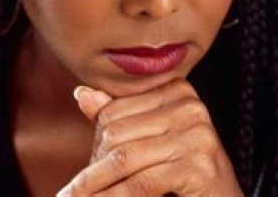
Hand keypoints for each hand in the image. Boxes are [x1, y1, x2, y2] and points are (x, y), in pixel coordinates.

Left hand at [57, 79, 243, 196]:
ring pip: (123, 158)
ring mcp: (197, 136)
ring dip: (94, 185)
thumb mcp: (150, 143)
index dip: (97, 142)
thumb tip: (82, 94)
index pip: (114, 110)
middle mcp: (190, 107)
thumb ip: (119, 118)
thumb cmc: (184, 176)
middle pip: (116, 133)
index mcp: (177, 91)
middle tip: (80, 191)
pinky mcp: (198, 168)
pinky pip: (140, 184)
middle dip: (95, 166)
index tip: (89, 166)